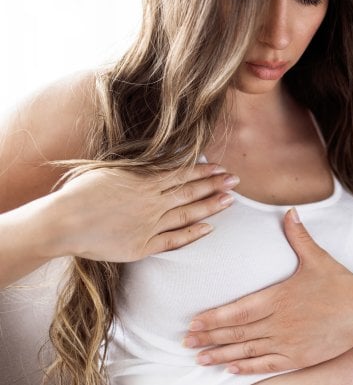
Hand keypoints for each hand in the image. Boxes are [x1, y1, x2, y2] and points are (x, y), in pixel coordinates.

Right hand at [55, 163, 238, 260]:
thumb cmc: (80, 193)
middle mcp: (152, 202)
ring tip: (230, 201)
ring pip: (188, 214)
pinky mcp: (143, 246)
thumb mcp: (111, 169)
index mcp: (144, 181)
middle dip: (216, 185)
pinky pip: (174, 240)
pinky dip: (193, 234)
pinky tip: (208, 228)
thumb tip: (158, 159)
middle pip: (191, 192)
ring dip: (211, 206)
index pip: (183, 174)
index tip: (221, 168)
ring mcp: (150, 225)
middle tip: (236, 181)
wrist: (63, 222)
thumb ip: (137, 167)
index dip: (205, 172)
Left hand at [184, 208, 352, 374]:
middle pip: (236, 332)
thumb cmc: (341, 285)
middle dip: (209, 337)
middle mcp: (279, 322)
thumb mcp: (318, 258)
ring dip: (221, 354)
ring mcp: (288, 342)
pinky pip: (267, 364)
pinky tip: (231, 369)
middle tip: (186, 341)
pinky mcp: (299, 357)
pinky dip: (247, 368)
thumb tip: (289, 212)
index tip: (193, 322)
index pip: (237, 311)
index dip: (213, 318)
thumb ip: (299, 237)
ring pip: (247, 350)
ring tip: (200, 357)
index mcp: (279, 297)